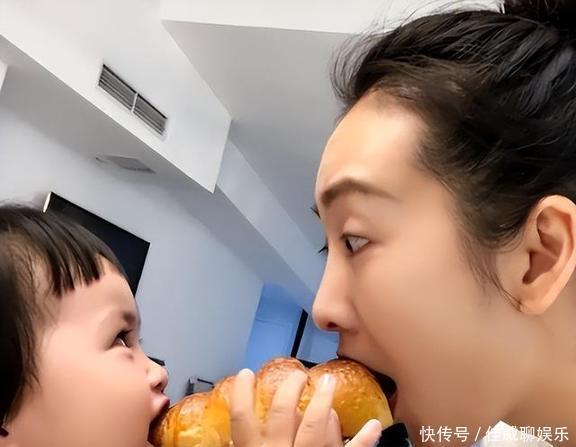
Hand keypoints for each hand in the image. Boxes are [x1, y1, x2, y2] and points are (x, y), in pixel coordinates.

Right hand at [230, 368, 381, 446]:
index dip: (242, 393)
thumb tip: (233, 439)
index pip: (241, 418)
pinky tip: (375, 426)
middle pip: (282, 412)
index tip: (246, 373)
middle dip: (290, 388)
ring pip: (314, 425)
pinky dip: (364, 440)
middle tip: (297, 376)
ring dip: (322, 401)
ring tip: (327, 381)